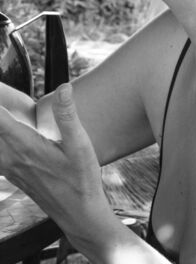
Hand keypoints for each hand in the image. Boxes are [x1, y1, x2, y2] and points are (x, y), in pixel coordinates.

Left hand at [0, 83, 112, 240]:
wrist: (78, 215)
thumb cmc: (81, 181)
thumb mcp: (80, 146)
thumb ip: (68, 116)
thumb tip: (63, 88)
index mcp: (26, 145)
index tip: (0, 89)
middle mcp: (12, 156)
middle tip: (3, 96)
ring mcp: (10, 167)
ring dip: (0, 126)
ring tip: (4, 114)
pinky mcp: (13, 173)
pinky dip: (0, 139)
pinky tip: (6, 135)